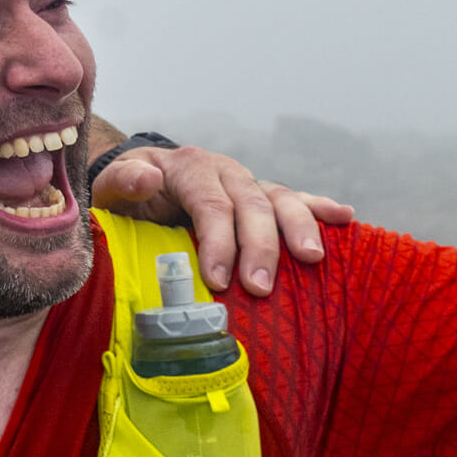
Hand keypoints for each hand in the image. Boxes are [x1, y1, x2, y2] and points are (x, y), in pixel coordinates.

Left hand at [89, 143, 352, 294]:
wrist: (137, 187)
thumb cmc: (125, 197)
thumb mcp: (111, 189)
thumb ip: (123, 182)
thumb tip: (146, 178)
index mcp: (189, 168)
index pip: (210, 203)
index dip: (218, 240)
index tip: (219, 280)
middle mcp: (225, 172)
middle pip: (251, 204)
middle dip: (260, 246)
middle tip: (260, 288)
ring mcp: (248, 184)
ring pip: (282, 200)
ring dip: (299, 228)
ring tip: (312, 259)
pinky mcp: (263, 199)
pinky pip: (296, 200)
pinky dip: (321, 208)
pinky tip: (346, 219)